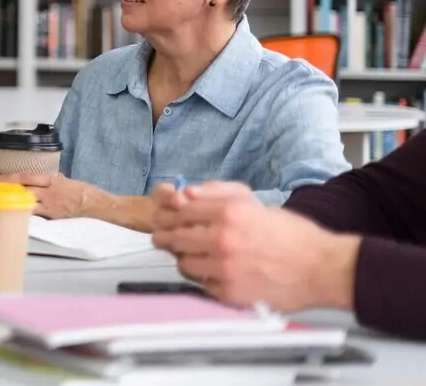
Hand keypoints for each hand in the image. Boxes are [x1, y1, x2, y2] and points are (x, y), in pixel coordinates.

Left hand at [0, 168, 97, 219]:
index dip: (5, 176)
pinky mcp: (53, 217)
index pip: (24, 175)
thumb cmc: (87, 195)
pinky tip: (6, 214)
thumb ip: (51, 182)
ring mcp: (51, 204)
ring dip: (5, 198)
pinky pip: (33, 214)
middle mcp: (49, 190)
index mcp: (52, 180)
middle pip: (19, 185)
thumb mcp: (67, 182)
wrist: (103, 208)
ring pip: (22, 199)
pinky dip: (19, 212)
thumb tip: (37, 182)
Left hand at [151, 181, 358, 313]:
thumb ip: (218, 193)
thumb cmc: (294, 235)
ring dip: (186, 259)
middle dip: (166, 237)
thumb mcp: (255, 202)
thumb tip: (186, 193)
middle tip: (164, 239)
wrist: (323, 268)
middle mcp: (223, 240)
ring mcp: (225, 268)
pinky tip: (216, 273)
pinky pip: (202, 285)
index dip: (169, 214)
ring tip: (194, 257)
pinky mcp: (231, 292)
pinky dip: (206, 279)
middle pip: (174, 238)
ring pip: (184, 264)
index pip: (179, 211)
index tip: (166, 218)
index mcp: (228, 213)